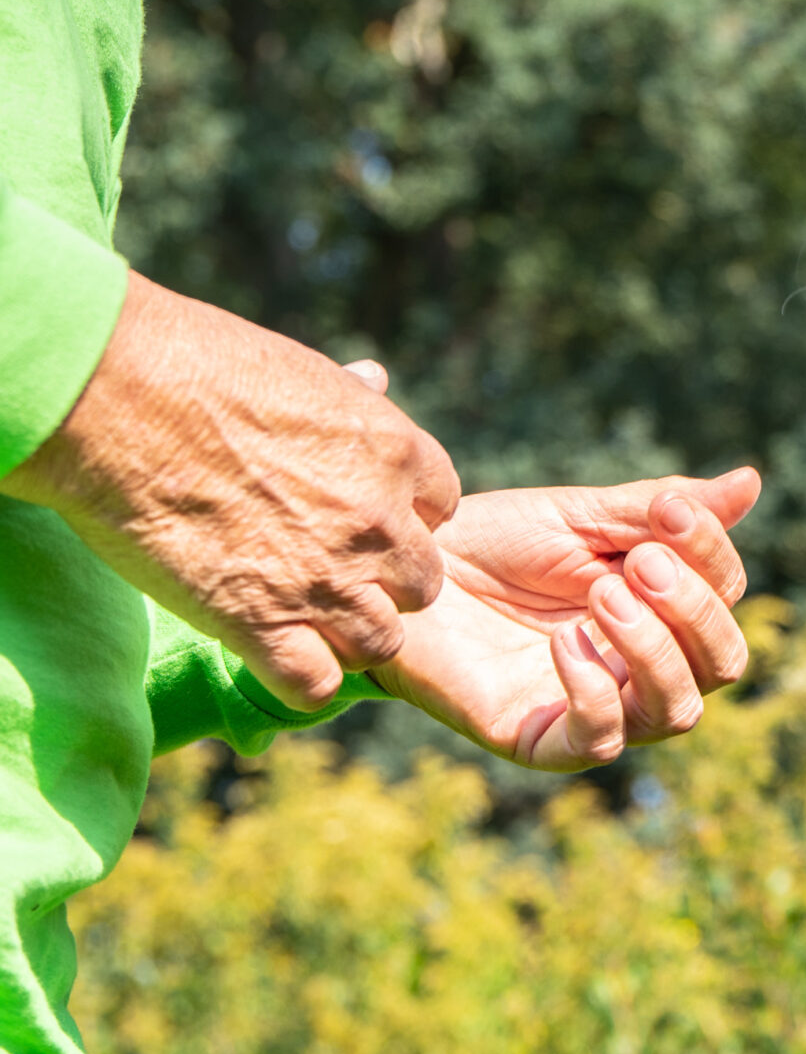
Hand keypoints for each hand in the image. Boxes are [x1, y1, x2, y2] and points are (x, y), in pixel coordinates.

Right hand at [0, 273, 459, 707]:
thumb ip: (350, 397)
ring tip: (300, 620)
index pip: (440, 509)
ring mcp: (328, 576)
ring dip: (347, 638)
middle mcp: (379, 521)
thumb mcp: (302, 372)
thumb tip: (375, 379)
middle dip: (382, 585)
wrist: (117, 396)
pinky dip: (299, 681)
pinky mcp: (262, 621)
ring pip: (382, 643)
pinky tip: (268, 654)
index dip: (400, 521)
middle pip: (422, 584)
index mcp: (396, 453)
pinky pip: (315, 686)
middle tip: (327, 575)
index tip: (356, 521)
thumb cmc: (198, 367)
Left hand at [370, 467, 761, 770]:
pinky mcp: (541, 739)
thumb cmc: (493, 543)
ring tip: (605, 595)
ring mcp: (598, 708)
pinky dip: (596, 692)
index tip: (670, 512)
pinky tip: (564, 643)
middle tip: (641, 564)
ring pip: (678, 710)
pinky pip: (599, 741)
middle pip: (723, 662)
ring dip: (656, 650)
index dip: (712, 553)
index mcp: (662, 610)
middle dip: (695, 609)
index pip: (726, 596)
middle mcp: (642, 665)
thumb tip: (751, 482)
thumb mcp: (580, 516)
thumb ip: (659, 510)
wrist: (401, 570)